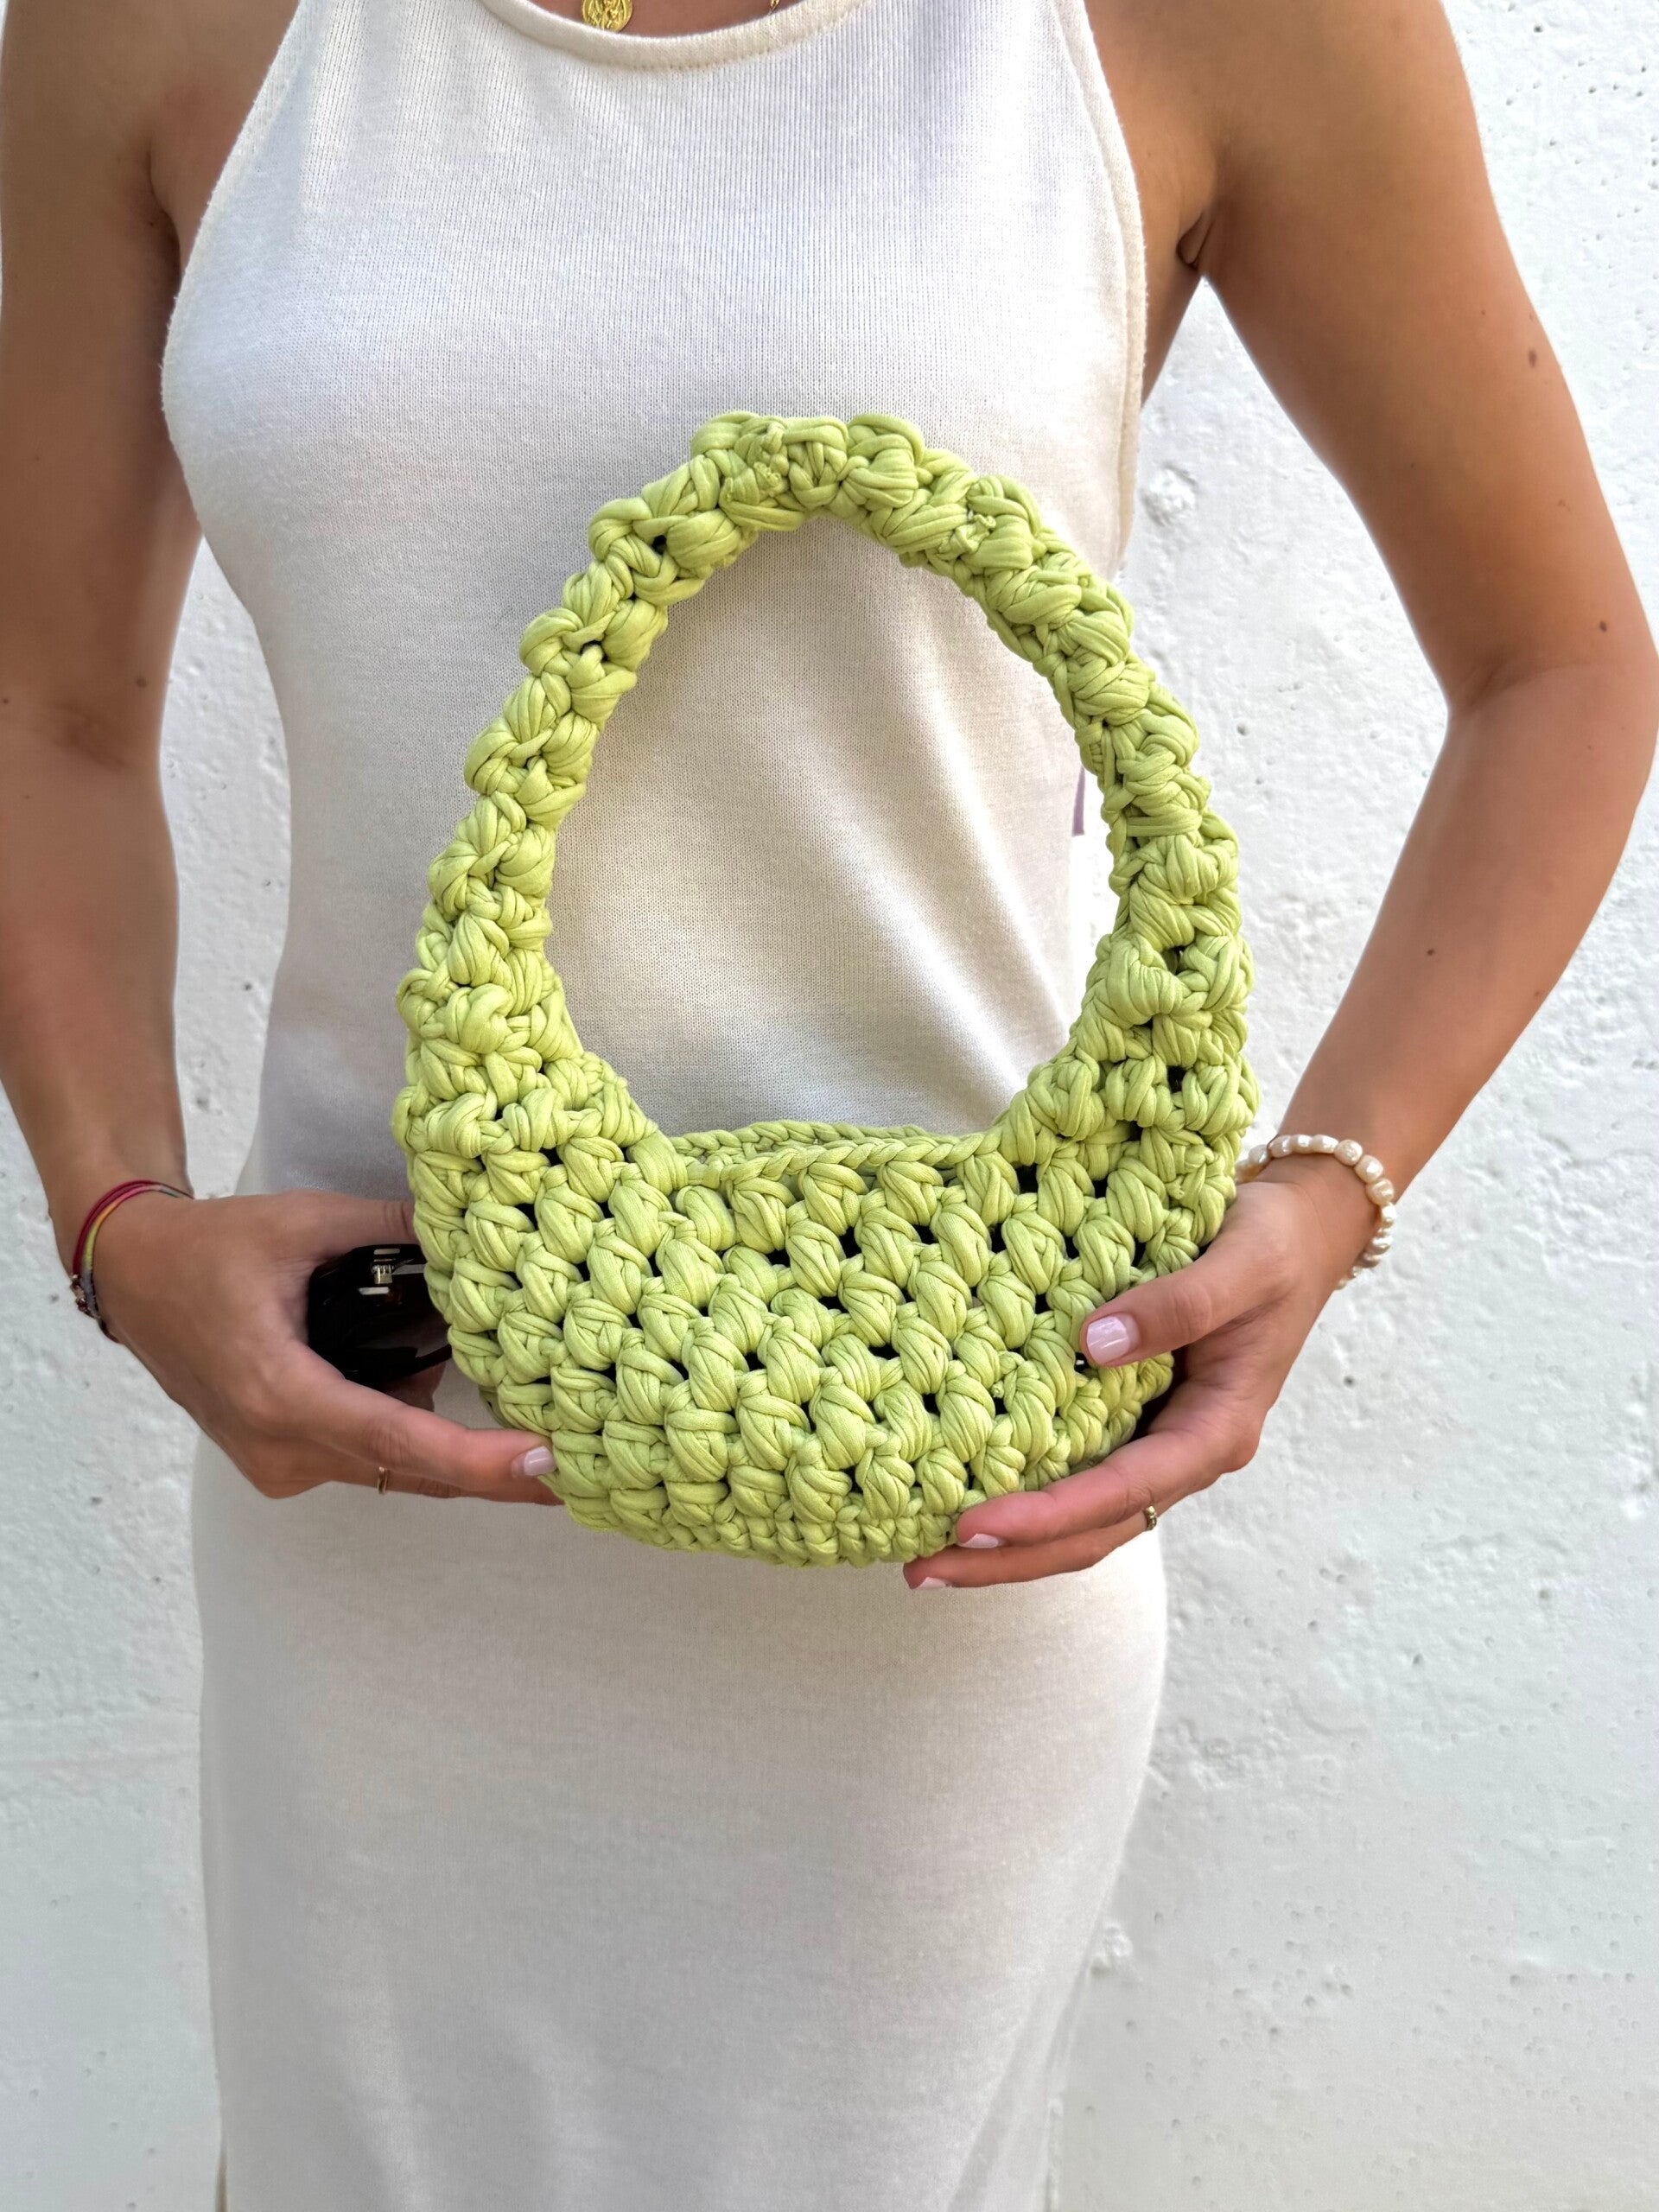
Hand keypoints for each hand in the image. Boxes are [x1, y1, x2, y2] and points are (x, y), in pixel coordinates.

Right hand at [89, 1187, 559, 1504]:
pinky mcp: (282, 1460)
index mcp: (281, 1394)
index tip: (545, 1467)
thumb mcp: (306, 1223)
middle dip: (492, 1467)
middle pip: (409, 1470)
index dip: (478, 1461)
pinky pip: (366, 1456)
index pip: (398, 1441)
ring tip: (531, 1415)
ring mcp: (279, 1464)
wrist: (135, 1277)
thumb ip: (392, 1228)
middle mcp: (281, 1447)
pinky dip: (411, 1428)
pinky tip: (442, 1375)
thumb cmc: (212, 1247)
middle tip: (578, 1464)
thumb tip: (477, 1225)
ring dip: (454, 1445)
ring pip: (392, 1469)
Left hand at [901, 1156, 1378, 1587]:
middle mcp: (1185, 1451)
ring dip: (1012, 1542)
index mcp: (1216, 1431)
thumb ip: (1178, 1305)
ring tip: (927, 1556)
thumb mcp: (1241, 1266)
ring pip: (1084, 1516)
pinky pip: (1079, 1470)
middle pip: (1094, 1531)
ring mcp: (1160, 1439)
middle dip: (1010, 1558)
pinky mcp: (1137, 1416)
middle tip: (922, 1570)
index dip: (1048, 1517)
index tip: (973, 1526)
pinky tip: (967, 1489)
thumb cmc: (1275, 1246)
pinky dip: (1027, 1492)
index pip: (1123, 1493)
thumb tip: (1095, 1343)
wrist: (1303, 1229)